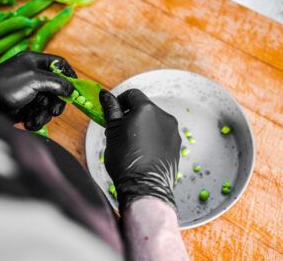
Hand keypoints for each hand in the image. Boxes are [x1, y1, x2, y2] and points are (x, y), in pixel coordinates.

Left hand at [0, 51, 76, 129]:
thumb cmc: (4, 87)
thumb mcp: (33, 79)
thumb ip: (56, 83)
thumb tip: (71, 89)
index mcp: (34, 62)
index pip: (59, 64)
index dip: (70, 76)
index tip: (76, 90)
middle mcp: (32, 75)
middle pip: (57, 88)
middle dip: (57, 102)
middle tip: (55, 111)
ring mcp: (29, 92)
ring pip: (49, 104)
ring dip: (44, 114)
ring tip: (34, 119)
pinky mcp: (24, 107)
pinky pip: (39, 113)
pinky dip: (36, 120)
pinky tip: (28, 123)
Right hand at [99, 89, 181, 211]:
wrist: (145, 187)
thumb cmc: (126, 160)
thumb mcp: (112, 132)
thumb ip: (111, 110)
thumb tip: (106, 95)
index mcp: (147, 109)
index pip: (132, 94)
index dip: (120, 100)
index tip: (113, 112)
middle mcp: (164, 116)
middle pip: (144, 107)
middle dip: (131, 115)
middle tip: (119, 130)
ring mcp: (173, 131)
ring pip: (153, 121)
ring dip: (142, 126)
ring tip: (131, 144)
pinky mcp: (176, 145)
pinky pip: (161, 134)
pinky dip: (152, 137)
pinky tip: (143, 152)